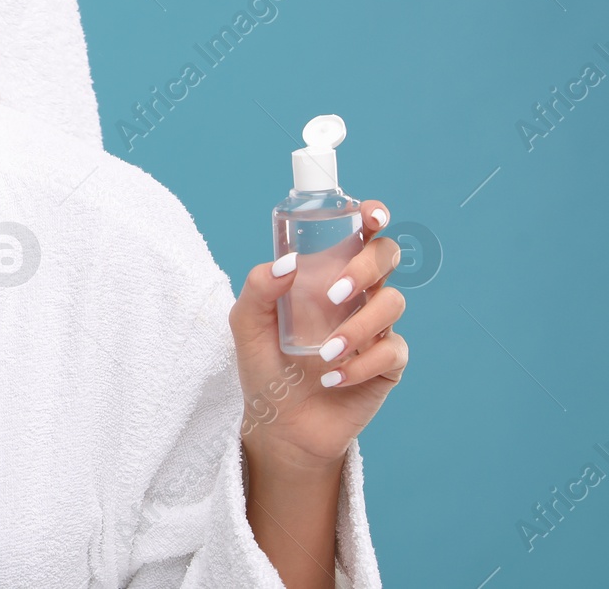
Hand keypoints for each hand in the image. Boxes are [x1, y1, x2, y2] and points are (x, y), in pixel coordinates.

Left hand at [229, 200, 408, 472]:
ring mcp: (375, 327)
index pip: (357, 233)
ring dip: (358, 326)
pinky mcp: (387, 364)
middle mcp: (355, 294)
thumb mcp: (246, 324)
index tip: (370, 216)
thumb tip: (288, 262)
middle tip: (334, 293)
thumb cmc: (265, 366)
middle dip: (366, 266)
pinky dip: (361, 364)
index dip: (371, 216)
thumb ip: (258, 288)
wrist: (280, 424)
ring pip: (393, 303)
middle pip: (385, 256)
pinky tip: (333, 378)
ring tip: (324, 353)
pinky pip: (393, 351)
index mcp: (324, 274)